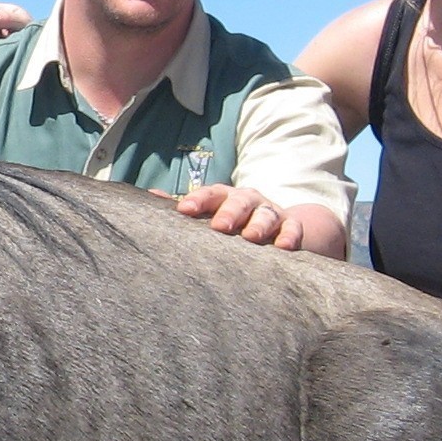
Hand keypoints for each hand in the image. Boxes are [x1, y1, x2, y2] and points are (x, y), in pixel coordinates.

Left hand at [170, 181, 299, 249]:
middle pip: (239, 201)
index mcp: (225, 197)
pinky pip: (292, 229)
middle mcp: (249, 200)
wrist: (277, 225)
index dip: (198, 200)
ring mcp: (271, 212)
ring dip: (259, 225)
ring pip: (266, 214)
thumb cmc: (232, 220)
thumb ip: (184, 208)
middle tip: (219, 227)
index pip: (211, 193)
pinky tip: (283, 247)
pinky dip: (289, 237)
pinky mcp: (291, 226)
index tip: (184, 210)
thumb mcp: (210, 213)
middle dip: (229, 212)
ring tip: (250, 237)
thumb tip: (149, 197)